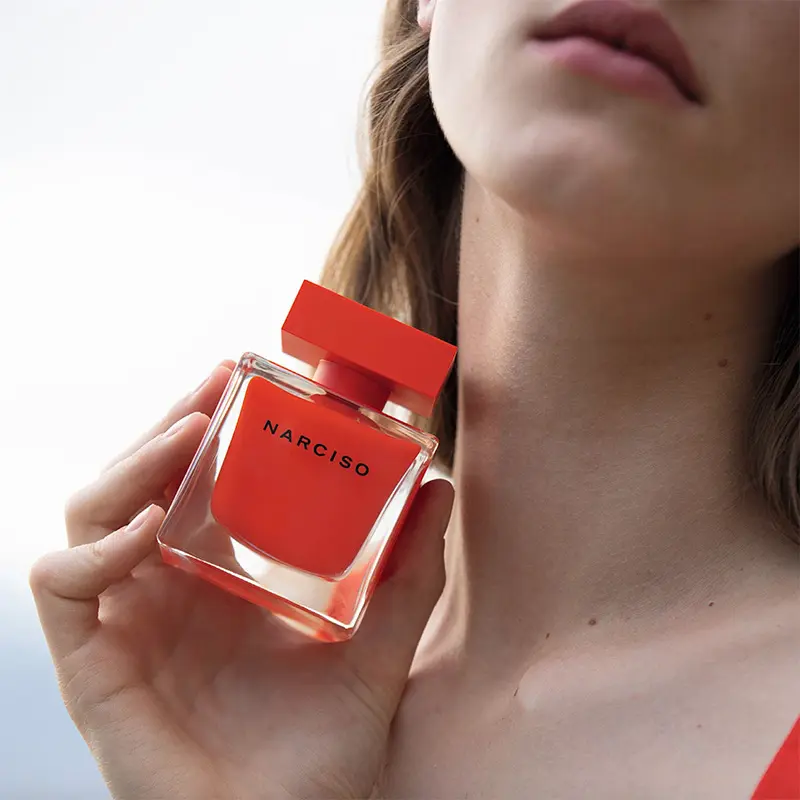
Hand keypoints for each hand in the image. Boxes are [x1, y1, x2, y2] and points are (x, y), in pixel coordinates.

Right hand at [30, 361, 453, 799]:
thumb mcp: (377, 648)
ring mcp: (128, 622)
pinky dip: (92, 551)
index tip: (241, 380)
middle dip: (169, 426)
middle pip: (141, 483)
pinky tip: (145, 532)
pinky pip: (63, 588)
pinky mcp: (94, 664)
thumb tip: (437, 490)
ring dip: (131, 467)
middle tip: (214, 387)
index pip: (194, 481)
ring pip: (92, 516)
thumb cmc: (321, 757)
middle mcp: (167, 590)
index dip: (208, 427)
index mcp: (220, 579)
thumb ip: (410, 574)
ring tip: (186, 436)